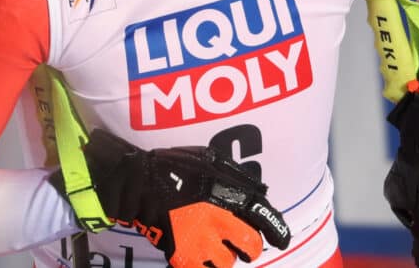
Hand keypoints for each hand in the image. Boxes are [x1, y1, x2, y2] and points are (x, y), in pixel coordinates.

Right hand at [54, 129, 289, 267]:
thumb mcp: (209, 160)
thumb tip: (260, 193)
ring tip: (215, 247)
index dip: (277, 232)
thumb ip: (236, 177)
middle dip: (248, 247)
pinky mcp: (182, 254)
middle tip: (242, 243)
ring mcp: (200, 240)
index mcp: (228, 196)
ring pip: (226, 263)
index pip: (264, 219)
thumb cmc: (172, 166)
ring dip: (224, 257)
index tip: (281, 239)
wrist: (137, 183)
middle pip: (249, 247)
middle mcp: (219, 221)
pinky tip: (198, 255)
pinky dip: (202, 265)